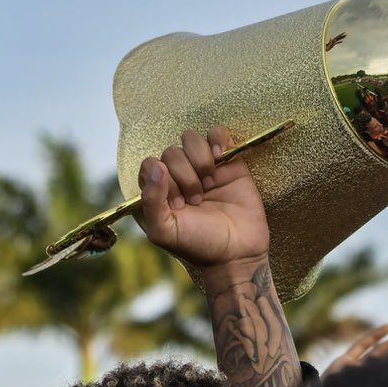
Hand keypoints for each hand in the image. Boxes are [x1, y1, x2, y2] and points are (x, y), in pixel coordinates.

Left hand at [135, 128, 270, 281]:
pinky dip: (218, 140)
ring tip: (209, 185)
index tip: (177, 203)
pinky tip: (221, 160)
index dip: (162, 179)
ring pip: (191, 139)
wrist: (237, 253)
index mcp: (158, 191)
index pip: (150, 165)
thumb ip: (151, 201)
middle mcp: (177, 176)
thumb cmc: (198, 245)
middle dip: (184, 177)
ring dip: (200, 160)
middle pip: (171, 152)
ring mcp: (202, 167)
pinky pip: (217, 133)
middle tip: (196, 201)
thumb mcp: (164, 231)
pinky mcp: (228, 162)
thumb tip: (155, 166)